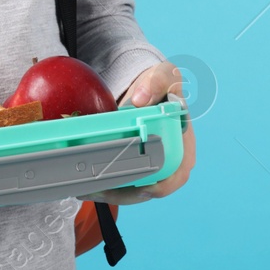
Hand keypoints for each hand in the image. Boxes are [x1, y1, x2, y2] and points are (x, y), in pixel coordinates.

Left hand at [77, 61, 194, 204]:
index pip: (176, 175)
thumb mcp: (164, 75)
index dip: (161, 186)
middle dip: (124, 194)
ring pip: (132, 191)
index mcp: (183, 144)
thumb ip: (158, 81)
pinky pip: (122, 184)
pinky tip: (87, 185)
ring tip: (86, 189)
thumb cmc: (160, 84)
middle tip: (99, 189)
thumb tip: (141, 99)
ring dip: (110, 193)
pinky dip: (105, 187)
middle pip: (149, 190)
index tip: (140, 187)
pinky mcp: (134, 166)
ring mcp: (151, 166)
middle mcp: (169, 161)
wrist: (144, 87)